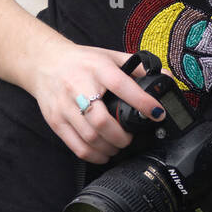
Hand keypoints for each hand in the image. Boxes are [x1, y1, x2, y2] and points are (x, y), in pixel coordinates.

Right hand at [29, 45, 166, 164]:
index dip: (142, 102)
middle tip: (130, 137)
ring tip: (119, 145)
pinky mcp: (55, 121)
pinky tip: (104, 153)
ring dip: (110, 147)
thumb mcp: (110, 57)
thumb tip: (167, 76)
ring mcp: (65, 106)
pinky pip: (76, 146)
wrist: (44, 63)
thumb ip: (137, 66)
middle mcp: (79, 86)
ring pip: (90, 137)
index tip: (157, 113)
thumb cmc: (83, 62)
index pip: (121, 86)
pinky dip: (94, 155)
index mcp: (98, 68)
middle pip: (101, 121)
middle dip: (122, 136)